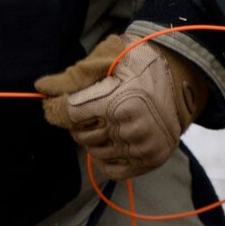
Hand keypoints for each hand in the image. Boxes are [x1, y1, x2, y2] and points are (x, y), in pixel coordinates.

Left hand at [34, 34, 209, 181]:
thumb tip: (41, 87)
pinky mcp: (149, 159)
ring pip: (93, 151)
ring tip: (109, 117)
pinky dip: (107, 156)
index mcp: (118, 100)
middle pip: (79, 134)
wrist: (183, 77)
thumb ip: (75, 74)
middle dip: (79, 120)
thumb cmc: (142, 62)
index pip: (68, 113)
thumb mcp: (110, 57)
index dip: (58, 106)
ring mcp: (140, 147)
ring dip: (95, 136)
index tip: (60, 101)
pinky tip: (115, 136)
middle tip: (94, 104)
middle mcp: (129, 128)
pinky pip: (110, 169)